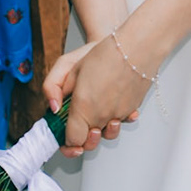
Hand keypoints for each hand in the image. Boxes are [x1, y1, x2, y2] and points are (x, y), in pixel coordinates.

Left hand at [44, 37, 144, 157]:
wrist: (136, 47)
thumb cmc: (105, 54)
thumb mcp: (69, 66)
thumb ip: (54, 89)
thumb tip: (54, 108)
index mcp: (82, 109)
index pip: (72, 141)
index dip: (66, 141)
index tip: (65, 133)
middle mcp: (101, 117)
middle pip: (89, 143)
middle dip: (82, 138)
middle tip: (79, 123)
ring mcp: (118, 115)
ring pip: (107, 133)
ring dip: (101, 127)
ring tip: (97, 111)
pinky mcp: (132, 110)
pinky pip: (122, 120)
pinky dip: (117, 115)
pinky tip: (114, 103)